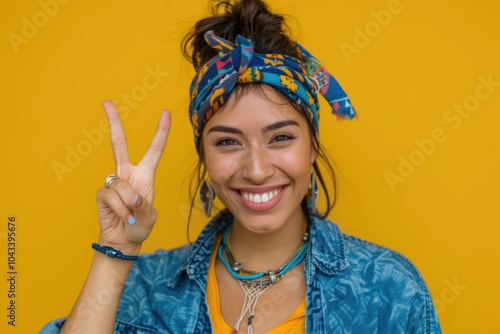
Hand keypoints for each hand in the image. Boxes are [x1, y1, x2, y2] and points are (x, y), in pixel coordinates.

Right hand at [95, 100, 170, 250]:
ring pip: (120, 183)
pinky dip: (119, 208)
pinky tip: (122, 216)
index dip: (161, 131)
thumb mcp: (150, 218)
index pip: (154, 149)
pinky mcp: (102, 193)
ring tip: (130, 215)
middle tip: (106, 102)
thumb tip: (133, 197)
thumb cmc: (139, 226)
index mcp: (145, 174)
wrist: (124, 241)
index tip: (165, 112)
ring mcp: (114, 182)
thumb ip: (144, 207)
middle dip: (113, 122)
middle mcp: (128, 173)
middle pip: (119, 143)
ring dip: (128, 202)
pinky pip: (110, 195)